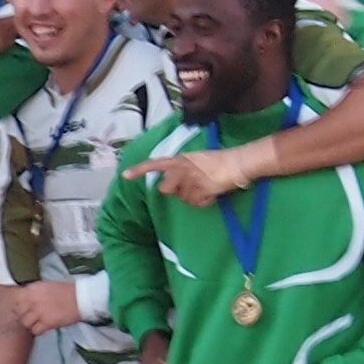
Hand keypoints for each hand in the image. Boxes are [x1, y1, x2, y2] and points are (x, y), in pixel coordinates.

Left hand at [14, 279, 80, 335]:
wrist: (81, 298)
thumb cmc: (66, 291)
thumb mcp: (46, 286)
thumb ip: (34, 293)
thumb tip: (25, 301)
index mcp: (33, 289)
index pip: (17, 300)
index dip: (20, 306)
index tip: (25, 309)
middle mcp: (33, 299)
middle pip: (19, 313)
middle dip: (24, 316)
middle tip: (31, 318)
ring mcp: (39, 311)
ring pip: (25, 323)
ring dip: (30, 325)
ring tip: (38, 323)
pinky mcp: (47, 322)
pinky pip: (35, 330)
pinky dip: (38, 331)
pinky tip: (44, 328)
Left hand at [123, 145, 254, 206]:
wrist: (238, 163)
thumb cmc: (219, 161)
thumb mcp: (196, 160)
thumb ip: (181, 169)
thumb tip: (171, 182)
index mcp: (180, 160)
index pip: (155, 164)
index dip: (139, 171)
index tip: (125, 176)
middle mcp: (182, 169)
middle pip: (166, 189)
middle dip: (176, 192)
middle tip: (192, 186)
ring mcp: (191, 180)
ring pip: (183, 199)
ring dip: (194, 197)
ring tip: (207, 186)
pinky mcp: (202, 190)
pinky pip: (197, 203)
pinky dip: (205, 201)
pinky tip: (212, 192)